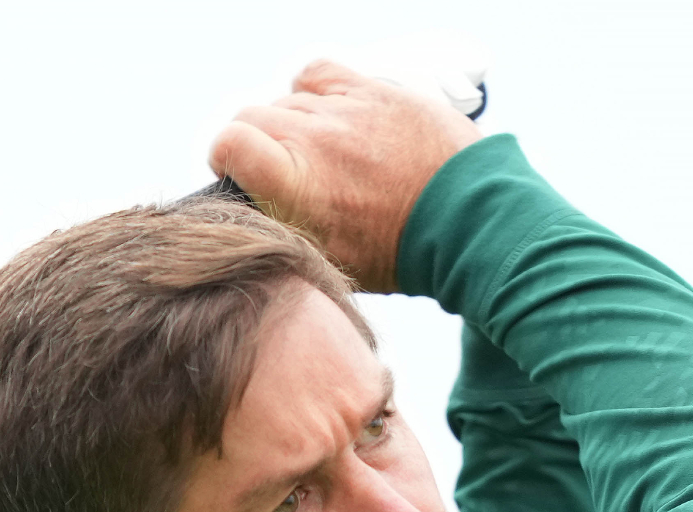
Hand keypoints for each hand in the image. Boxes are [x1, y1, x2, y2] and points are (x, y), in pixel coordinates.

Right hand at [209, 60, 481, 292]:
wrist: (468, 221)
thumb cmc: (400, 251)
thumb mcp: (329, 259)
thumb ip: (283, 229)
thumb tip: (254, 215)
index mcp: (296, 182)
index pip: (227, 143)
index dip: (225, 157)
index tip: (239, 173)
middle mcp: (314, 137)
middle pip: (251, 117)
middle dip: (256, 144)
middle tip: (282, 171)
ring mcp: (344, 108)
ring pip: (286, 99)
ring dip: (290, 123)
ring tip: (317, 152)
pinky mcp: (373, 90)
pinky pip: (319, 72)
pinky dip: (311, 88)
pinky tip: (324, 110)